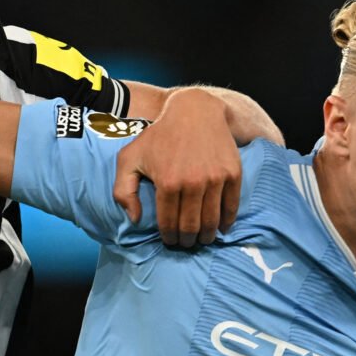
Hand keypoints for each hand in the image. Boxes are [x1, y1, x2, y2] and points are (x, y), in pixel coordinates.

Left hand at [113, 89, 241, 246]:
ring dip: (207, 236)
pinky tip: (221, 227)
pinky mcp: (232, 174)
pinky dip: (226, 222)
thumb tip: (135, 219)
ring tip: (203, 238)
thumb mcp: (130, 157)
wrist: (195, 112)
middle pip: (191, 227)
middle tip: (186, 243)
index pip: (169, 223)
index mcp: (167, 182)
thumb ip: (123, 190)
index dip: (169, 237)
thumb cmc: (159, 136)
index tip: (170, 241)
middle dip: (187, 241)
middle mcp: (192, 183)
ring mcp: (215, 179)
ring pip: (212, 221)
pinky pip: (231, 207)